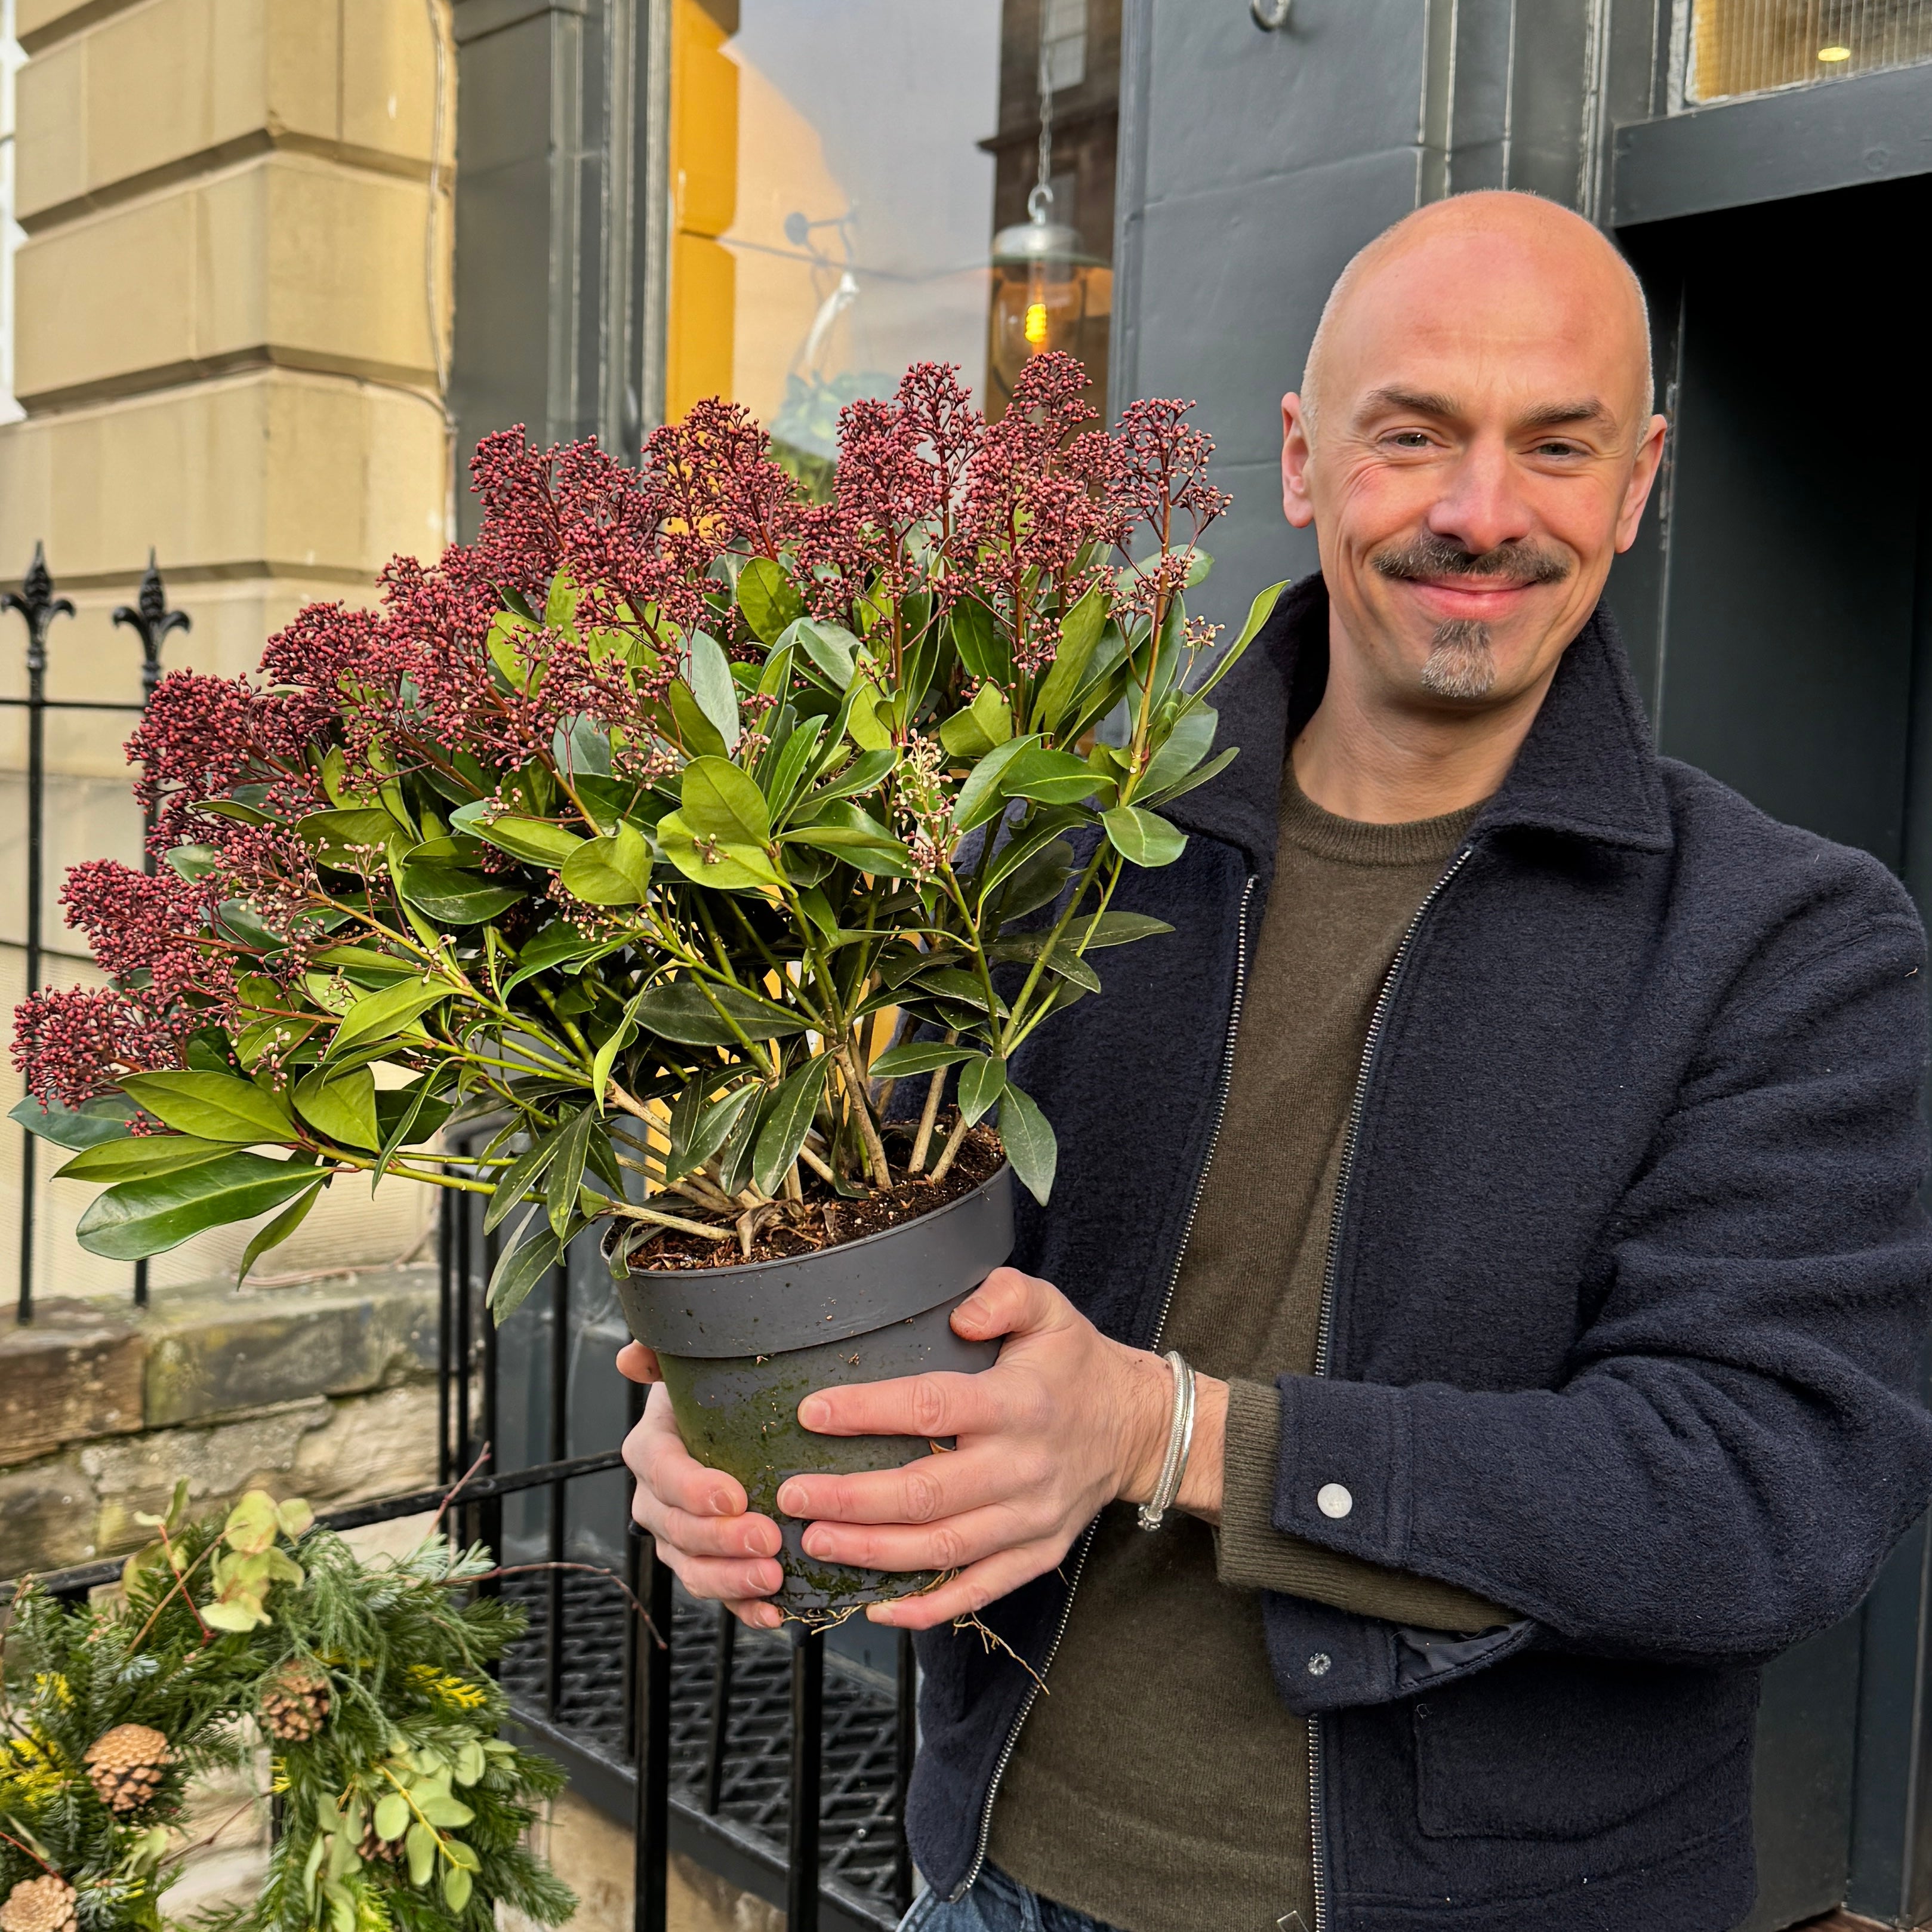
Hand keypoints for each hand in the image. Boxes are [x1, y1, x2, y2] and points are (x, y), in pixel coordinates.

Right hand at [617, 1341, 785, 1629]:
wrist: (736, 1427)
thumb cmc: (718, 1395)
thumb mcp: (696, 1369)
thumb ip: (662, 1357)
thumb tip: (630, 1357)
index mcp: (651, 1449)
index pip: (660, 1470)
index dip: (691, 1488)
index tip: (733, 1495)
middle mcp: (656, 1499)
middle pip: (676, 1529)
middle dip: (720, 1540)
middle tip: (767, 1538)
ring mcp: (679, 1539)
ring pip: (692, 1570)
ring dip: (731, 1581)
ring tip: (773, 1579)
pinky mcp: (707, 1566)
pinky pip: (720, 1594)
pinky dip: (745, 1609)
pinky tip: (775, 1614)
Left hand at [773, 1267, 1228, 1629]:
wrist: (1138, 1426)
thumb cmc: (1075, 1364)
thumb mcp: (1050, 1308)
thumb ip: (1006, 1295)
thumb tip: (960, 1313)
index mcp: (1018, 1403)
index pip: (933, 1408)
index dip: (868, 1412)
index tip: (811, 1412)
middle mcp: (1023, 1467)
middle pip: (927, 1493)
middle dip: (852, 1499)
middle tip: (793, 1496)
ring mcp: (1030, 1519)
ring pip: (943, 1549)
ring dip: (873, 1553)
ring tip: (816, 1542)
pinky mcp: (1037, 1555)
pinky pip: (978, 1591)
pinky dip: (927, 1608)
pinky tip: (876, 1609)